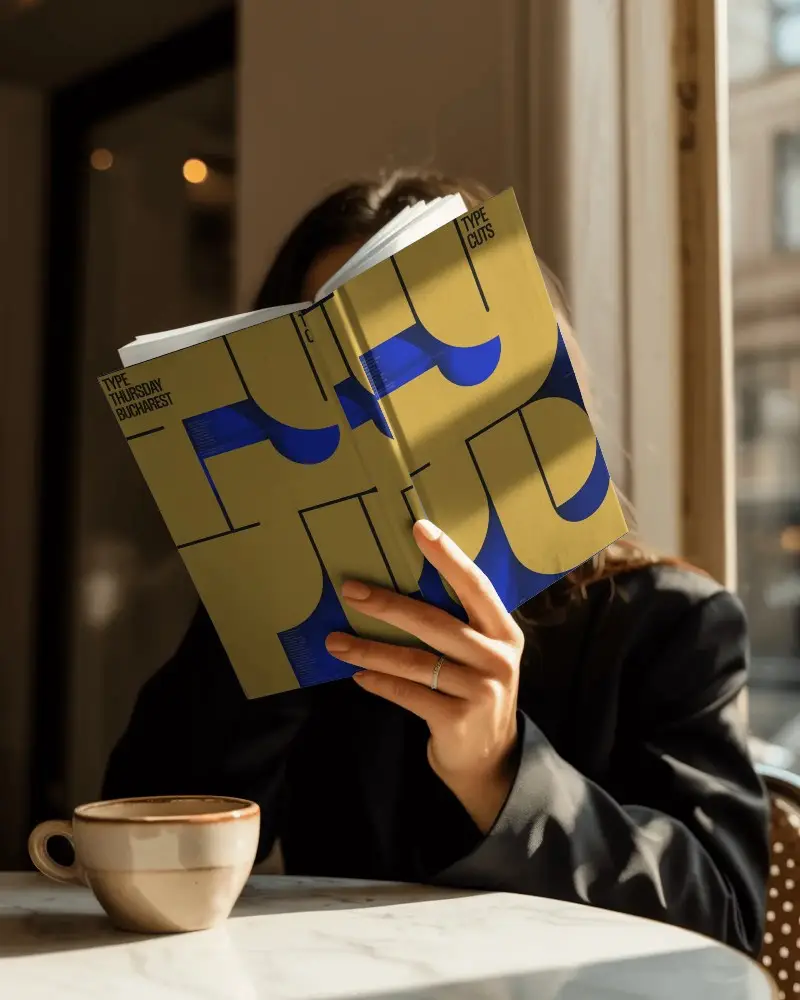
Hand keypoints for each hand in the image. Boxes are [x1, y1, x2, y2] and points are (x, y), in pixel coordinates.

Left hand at [325, 519, 523, 832]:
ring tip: (334, 641)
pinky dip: (380, 682)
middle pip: (435, 622)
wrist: (490, 760)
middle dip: (388, 604)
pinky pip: (408, 693)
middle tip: (350, 589)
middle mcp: (496, 657)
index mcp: (503, 631)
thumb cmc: (473, 691)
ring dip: (369, 649)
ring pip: (415, 660)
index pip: (475, 585)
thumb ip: (456, 625)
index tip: (419, 528)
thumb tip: (394, 586)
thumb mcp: (479, 654)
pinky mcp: (457, 720)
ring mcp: (479, 690)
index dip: (447, 557)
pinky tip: (357, 674)